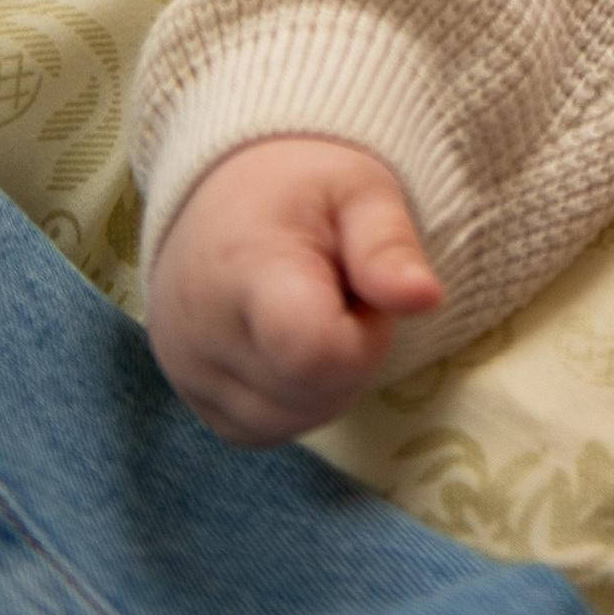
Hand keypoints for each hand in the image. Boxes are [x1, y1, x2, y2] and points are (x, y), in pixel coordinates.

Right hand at [145, 135, 442, 444]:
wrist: (223, 190)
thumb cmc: (303, 184)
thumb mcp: (361, 189)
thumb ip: (390, 246)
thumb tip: (426, 300)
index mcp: (245, 270)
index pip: (313, 354)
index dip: (365, 337)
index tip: (364, 291)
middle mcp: (201, 333)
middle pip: (315, 394)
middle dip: (354, 352)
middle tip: (342, 291)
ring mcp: (187, 372)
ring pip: (294, 420)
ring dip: (327, 380)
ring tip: (314, 310)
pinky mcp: (190, 398)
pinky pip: (264, 429)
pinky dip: (295, 398)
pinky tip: (289, 343)